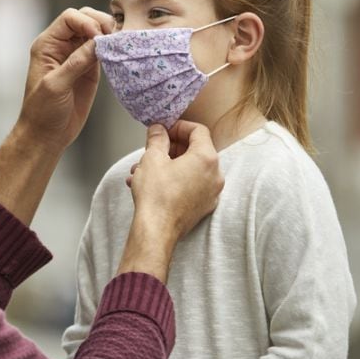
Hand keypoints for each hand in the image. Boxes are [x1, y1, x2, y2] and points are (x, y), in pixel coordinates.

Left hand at [17, 7, 113, 149]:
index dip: (86, 21)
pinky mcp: (89, 69)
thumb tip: (96, 42)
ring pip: (95, 33)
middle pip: (84, 19)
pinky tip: (118, 54)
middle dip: (100, 23)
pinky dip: (111, 49)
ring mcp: (77, 56)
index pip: (69, 18)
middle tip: (111, 38)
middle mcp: (61, 47)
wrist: (47, 135)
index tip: (97, 36)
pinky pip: (102, 51)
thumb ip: (75, 63)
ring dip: (108, 35)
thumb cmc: (42, 112)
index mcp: (47, 45)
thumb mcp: (55, 86)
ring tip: (117, 45)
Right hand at [129, 120, 222, 241]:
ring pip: (191, 169)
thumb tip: (158, 130)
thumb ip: (157, 139)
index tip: (164, 130)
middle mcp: (215, 175)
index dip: (179, 127)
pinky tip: (153, 184)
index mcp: (206, 158)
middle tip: (153, 149)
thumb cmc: (156, 196)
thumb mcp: (152, 158)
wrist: (156, 231)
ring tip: (144, 170)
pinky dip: (175, 180)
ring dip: (169, 165)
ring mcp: (212, 193)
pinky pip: (191, 186)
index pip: (198, 131)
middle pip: (196, 150)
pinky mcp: (204, 206)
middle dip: (171, 147)